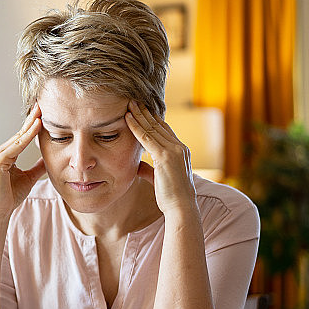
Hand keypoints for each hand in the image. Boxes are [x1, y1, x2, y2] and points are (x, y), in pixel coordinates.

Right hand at [0, 103, 45, 219]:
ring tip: (42, 111)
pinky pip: (16, 146)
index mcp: (4, 156)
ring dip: (31, 124)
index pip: (20, 137)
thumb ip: (37, 167)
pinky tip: (37, 126)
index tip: (42, 114)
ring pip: (18, 138)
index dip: (32, 126)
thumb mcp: (28, 178)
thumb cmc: (9, 198)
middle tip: (42, 104)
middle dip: (31, 119)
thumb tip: (50, 159)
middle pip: (19, 133)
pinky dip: (27, 136)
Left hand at [125, 100, 196, 214]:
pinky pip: (147, 138)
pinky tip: (128, 119)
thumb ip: (148, 169)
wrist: (181, 207)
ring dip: (139, 115)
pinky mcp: (166, 157)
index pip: (165, 130)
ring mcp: (174, 151)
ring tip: (129, 105)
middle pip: (159, 125)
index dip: (153, 120)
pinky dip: (136, 127)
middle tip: (134, 101)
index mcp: (180, 151)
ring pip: (153, 128)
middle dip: (145, 113)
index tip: (141, 111)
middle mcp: (179, 147)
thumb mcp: (159, 179)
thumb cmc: (171, 197)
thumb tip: (137, 165)